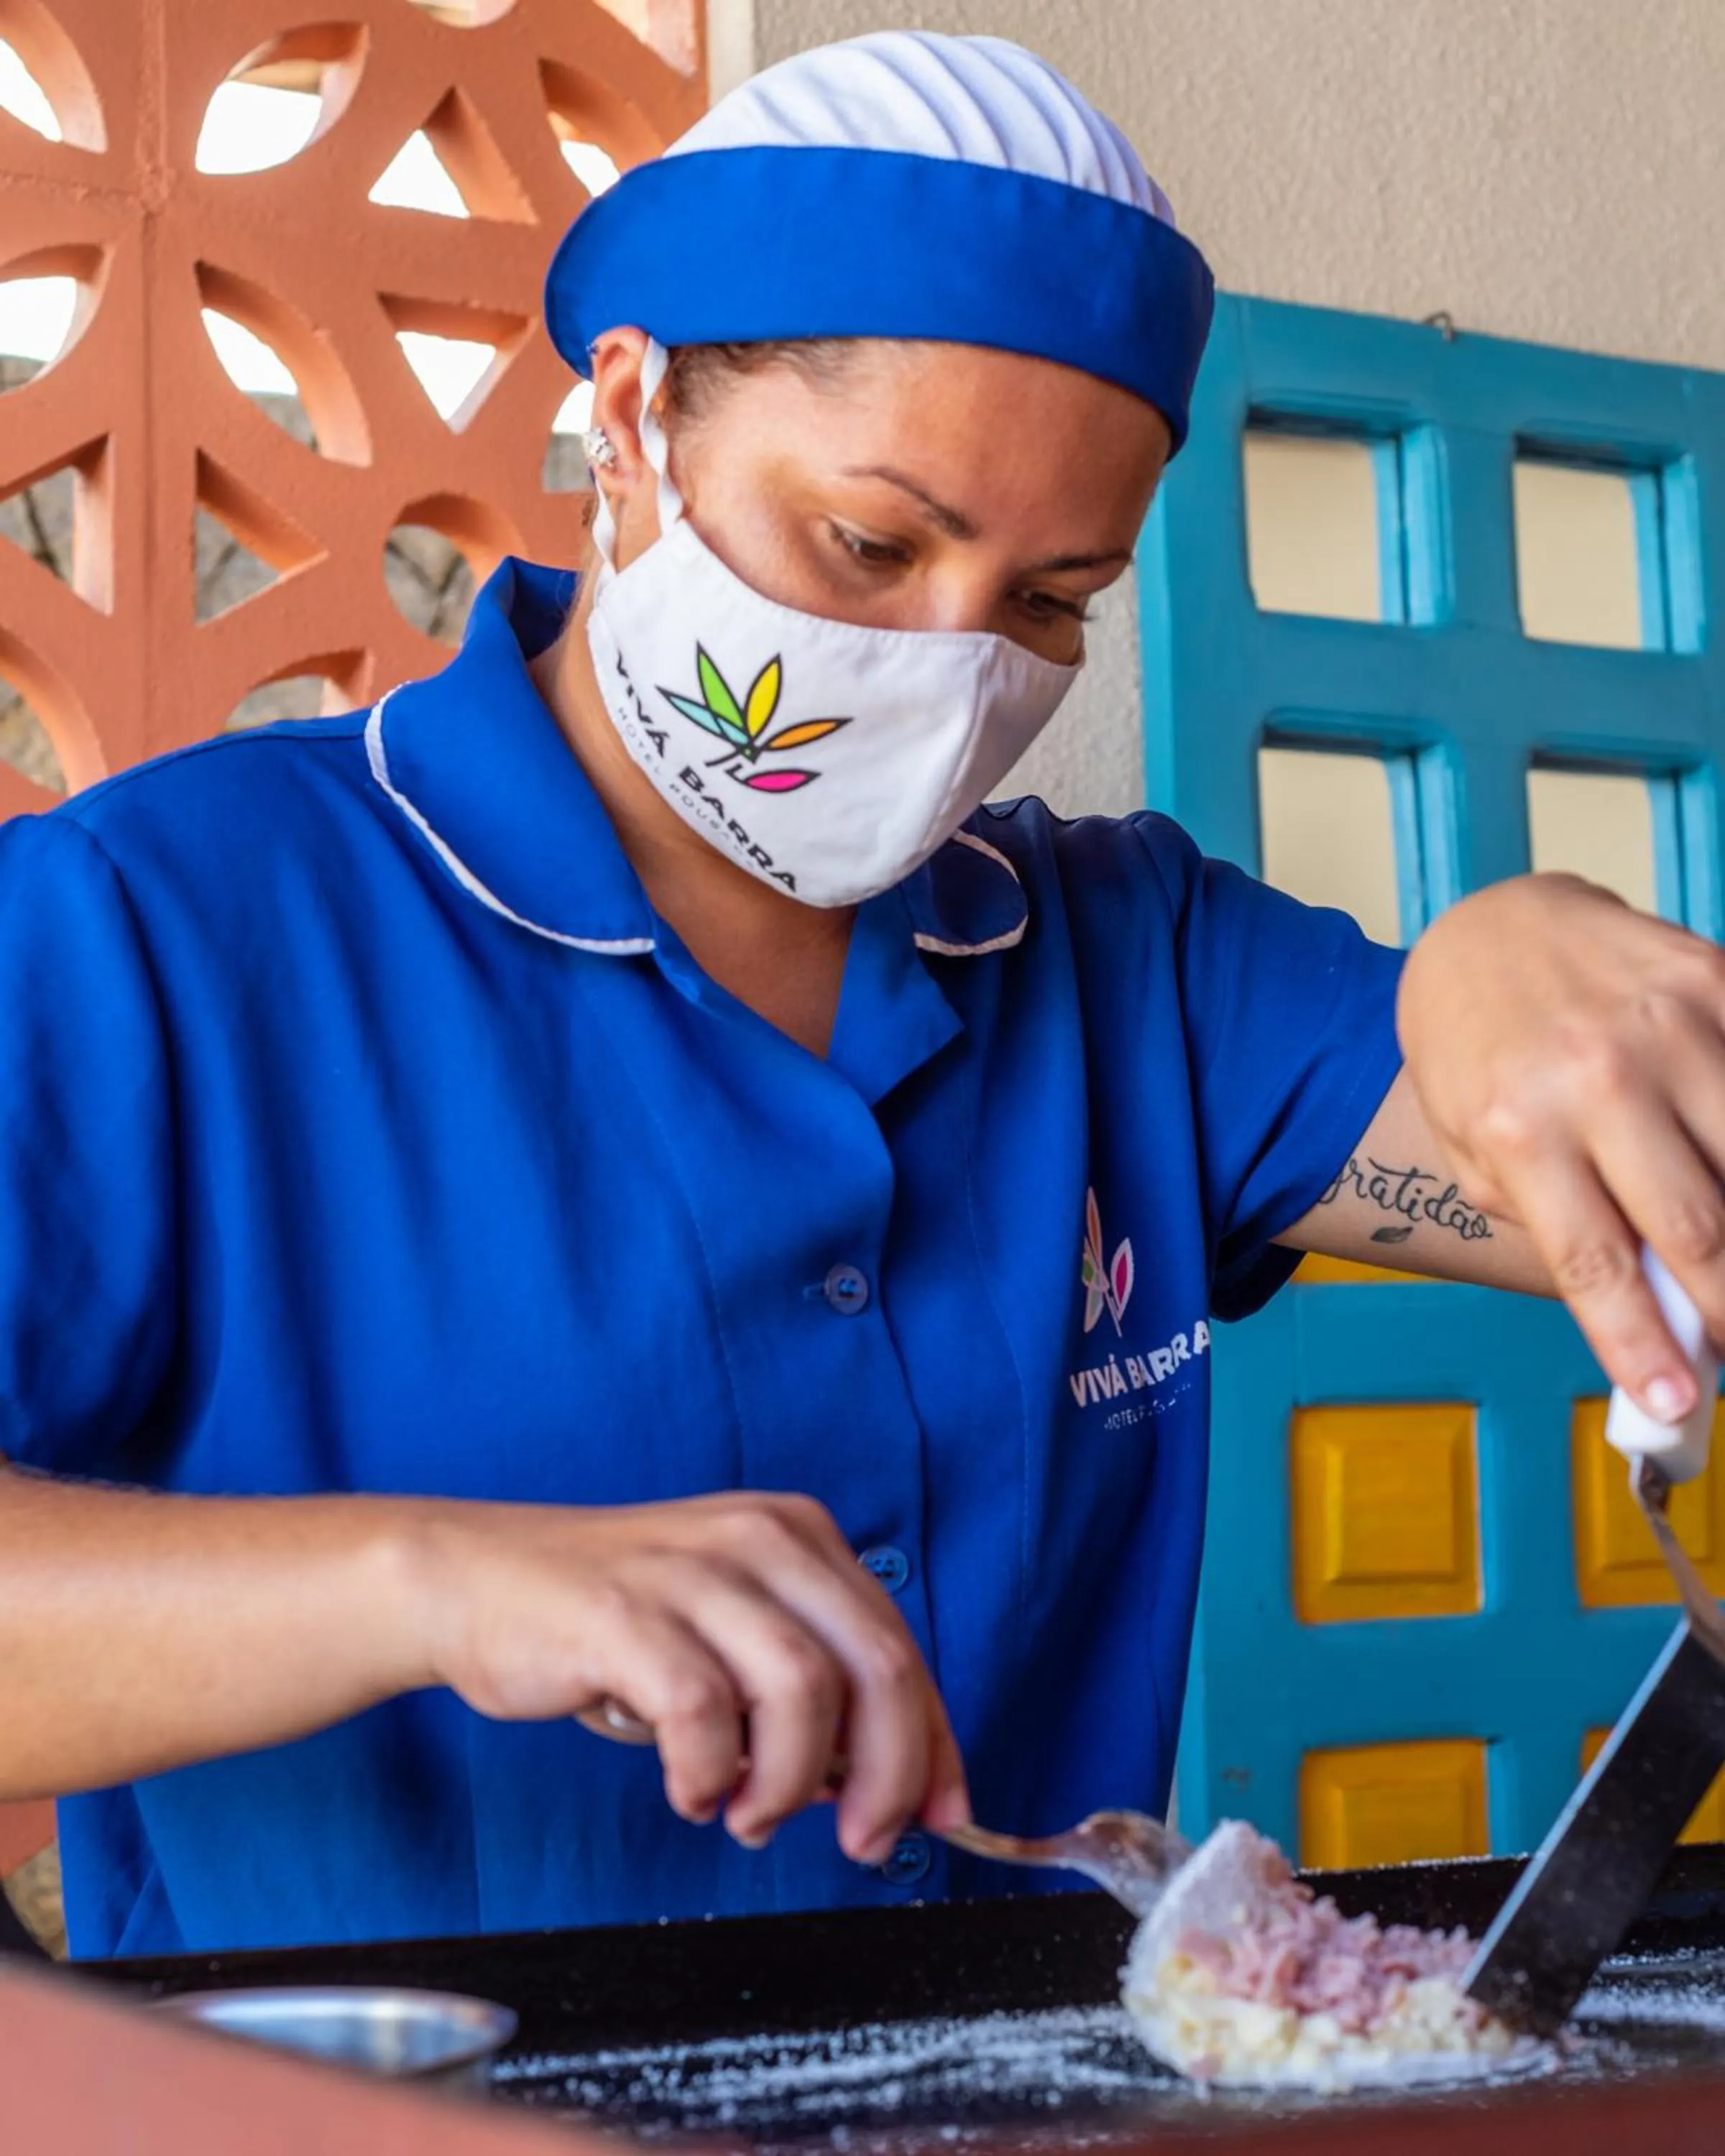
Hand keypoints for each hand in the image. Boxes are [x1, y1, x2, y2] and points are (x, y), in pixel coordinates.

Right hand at [406, 1491, 968, 1863]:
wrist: (474, 1579)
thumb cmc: (610, 1625)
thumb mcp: (727, 1635)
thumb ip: (804, 1690)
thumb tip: (873, 1782)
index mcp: (797, 1537)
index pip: (899, 1649)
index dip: (934, 1744)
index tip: (946, 1815)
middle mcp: (759, 1539)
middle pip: (875, 1666)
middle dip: (886, 1774)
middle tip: (860, 1840)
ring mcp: (692, 1571)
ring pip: (802, 1690)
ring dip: (789, 1782)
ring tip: (746, 1814)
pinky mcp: (625, 1612)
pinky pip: (703, 1712)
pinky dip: (707, 1773)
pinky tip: (688, 1790)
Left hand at [1399, 872, 1724, 1417]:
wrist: (1489, 926)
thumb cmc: (1475, 1050)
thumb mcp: (1471, 1147)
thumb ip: (1545, 1219)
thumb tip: (1636, 1297)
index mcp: (1521, 1129)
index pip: (1597, 1264)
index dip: (1643, 1346)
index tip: (1677, 1404)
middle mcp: (1598, 1078)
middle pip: (1697, 1229)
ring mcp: (1670, 1028)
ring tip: (1724, 1276)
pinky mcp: (1717, 985)